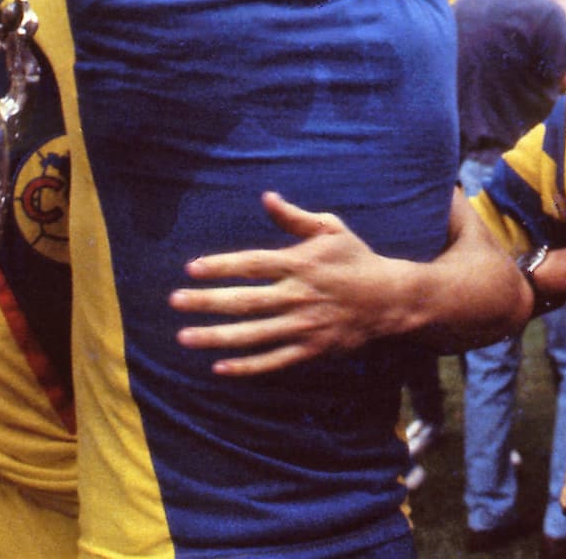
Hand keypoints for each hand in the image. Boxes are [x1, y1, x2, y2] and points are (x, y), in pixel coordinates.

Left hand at [169, 191, 426, 374]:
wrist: (391, 299)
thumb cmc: (356, 259)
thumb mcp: (330, 229)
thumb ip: (295, 217)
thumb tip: (266, 197)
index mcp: (300, 264)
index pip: (252, 264)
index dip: (221, 266)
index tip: (192, 268)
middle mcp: (298, 295)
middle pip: (246, 300)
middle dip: (208, 302)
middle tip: (174, 301)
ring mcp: (304, 325)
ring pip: (254, 334)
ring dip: (218, 337)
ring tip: (184, 337)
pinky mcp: (312, 349)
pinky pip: (275, 361)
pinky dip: (248, 367)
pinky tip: (219, 368)